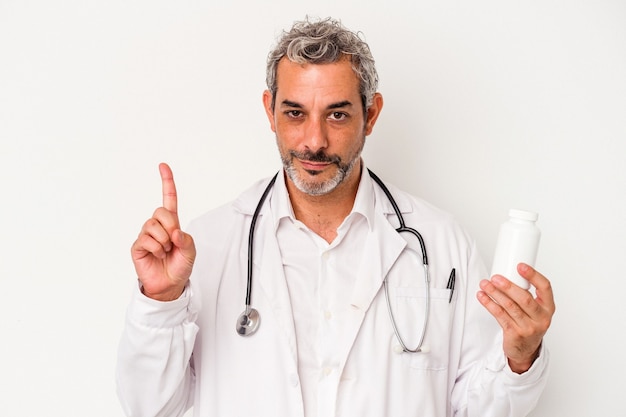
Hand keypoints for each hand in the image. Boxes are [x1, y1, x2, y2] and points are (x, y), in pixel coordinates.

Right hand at [130, 163, 195, 300]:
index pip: (168, 198)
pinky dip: (156, 248)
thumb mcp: (191, 252)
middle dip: (170, 225)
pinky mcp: (137, 245)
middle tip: (173, 241)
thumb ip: (187, 240)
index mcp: (172, 223)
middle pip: (160, 211)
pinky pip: (146, 239)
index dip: (166, 182)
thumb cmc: (180, 266)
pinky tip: (157, 255)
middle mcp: (157, 226)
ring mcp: (146, 235)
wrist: (169, 285)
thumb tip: (175, 232)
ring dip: (164, 240)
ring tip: (165, 251)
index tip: (162, 166)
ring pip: (153, 225)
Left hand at [477, 263, 554, 372]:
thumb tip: (506, 271)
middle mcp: (541, 318)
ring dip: (495, 293)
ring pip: (509, 307)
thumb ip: (525, 293)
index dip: (533, 275)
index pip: (545, 287)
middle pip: (524, 298)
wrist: (525, 349)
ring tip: (484, 284)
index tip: (520, 266)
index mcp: (548, 307)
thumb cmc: (528, 322)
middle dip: (508, 286)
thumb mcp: (534, 309)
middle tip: (495, 277)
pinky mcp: (514, 334)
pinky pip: (500, 316)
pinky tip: (482, 296)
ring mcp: (528, 327)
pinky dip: (489, 304)